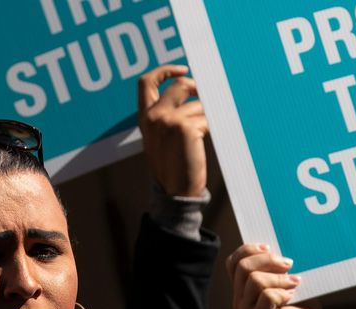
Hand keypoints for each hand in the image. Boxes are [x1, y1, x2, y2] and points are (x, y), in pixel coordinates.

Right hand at [137, 65, 208, 197]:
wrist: (175, 191)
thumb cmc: (172, 165)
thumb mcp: (160, 136)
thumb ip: (166, 113)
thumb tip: (190, 88)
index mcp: (144, 117)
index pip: (145, 82)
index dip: (165, 70)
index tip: (182, 70)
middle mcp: (153, 116)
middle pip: (180, 85)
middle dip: (197, 88)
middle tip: (207, 98)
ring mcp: (168, 121)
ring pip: (198, 104)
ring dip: (206, 116)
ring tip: (201, 136)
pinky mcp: (185, 128)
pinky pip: (207, 118)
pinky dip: (211, 127)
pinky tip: (203, 142)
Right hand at [226, 244, 319, 308]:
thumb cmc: (298, 303)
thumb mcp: (282, 277)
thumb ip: (271, 265)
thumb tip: (272, 247)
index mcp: (241, 288)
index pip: (233, 262)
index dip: (248, 250)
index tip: (269, 248)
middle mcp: (239, 299)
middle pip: (243, 267)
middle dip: (268, 261)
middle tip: (288, 264)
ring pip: (255, 280)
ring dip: (279, 278)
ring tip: (294, 282)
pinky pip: (267, 296)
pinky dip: (283, 292)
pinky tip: (292, 296)